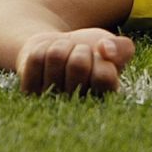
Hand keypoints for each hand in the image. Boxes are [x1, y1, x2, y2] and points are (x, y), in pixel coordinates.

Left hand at [15, 28, 135, 94]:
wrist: (60, 46)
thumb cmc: (91, 50)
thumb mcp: (110, 45)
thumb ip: (121, 47)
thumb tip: (106, 51)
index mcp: (104, 98)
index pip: (105, 77)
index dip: (101, 58)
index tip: (99, 57)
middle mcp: (77, 107)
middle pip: (78, 64)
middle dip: (79, 48)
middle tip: (79, 55)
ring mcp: (52, 101)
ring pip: (55, 56)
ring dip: (61, 46)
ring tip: (64, 55)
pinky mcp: (29, 91)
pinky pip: (36, 57)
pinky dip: (44, 47)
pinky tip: (47, 59)